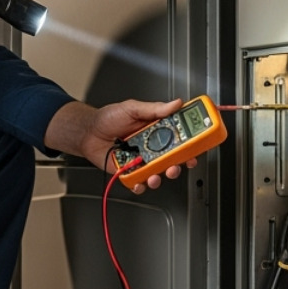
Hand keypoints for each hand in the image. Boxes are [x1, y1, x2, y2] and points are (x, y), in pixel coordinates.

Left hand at [44, 99, 198, 192]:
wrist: (87, 132)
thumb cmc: (107, 118)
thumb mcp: (132, 108)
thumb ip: (154, 108)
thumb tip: (176, 103)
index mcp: (157, 130)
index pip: (180, 137)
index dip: (192, 142)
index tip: (199, 143)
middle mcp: (152, 146)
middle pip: (174, 158)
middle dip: (180, 163)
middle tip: (180, 163)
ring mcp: (142, 160)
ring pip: (159, 173)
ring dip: (161, 176)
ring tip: (156, 175)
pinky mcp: (130, 172)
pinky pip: (139, 183)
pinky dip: (140, 185)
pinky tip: (139, 182)